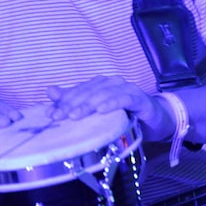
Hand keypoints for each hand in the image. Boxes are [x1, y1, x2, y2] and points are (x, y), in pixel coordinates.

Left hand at [47, 75, 174, 141]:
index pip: (79, 90)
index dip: (64, 100)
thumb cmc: (125, 116)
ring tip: (75, 116)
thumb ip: (74, 101)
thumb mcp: (98, 112)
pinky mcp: (140, 99)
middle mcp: (113, 83)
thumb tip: (49, 91)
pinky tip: (102, 110)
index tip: (50, 114)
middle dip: (72, 104)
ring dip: (88, 104)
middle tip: (58, 117)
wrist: (156, 122)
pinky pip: (125, 99)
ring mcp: (127, 89)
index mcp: (101, 85)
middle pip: (89, 91)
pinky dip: (112, 103)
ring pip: (104, 94)